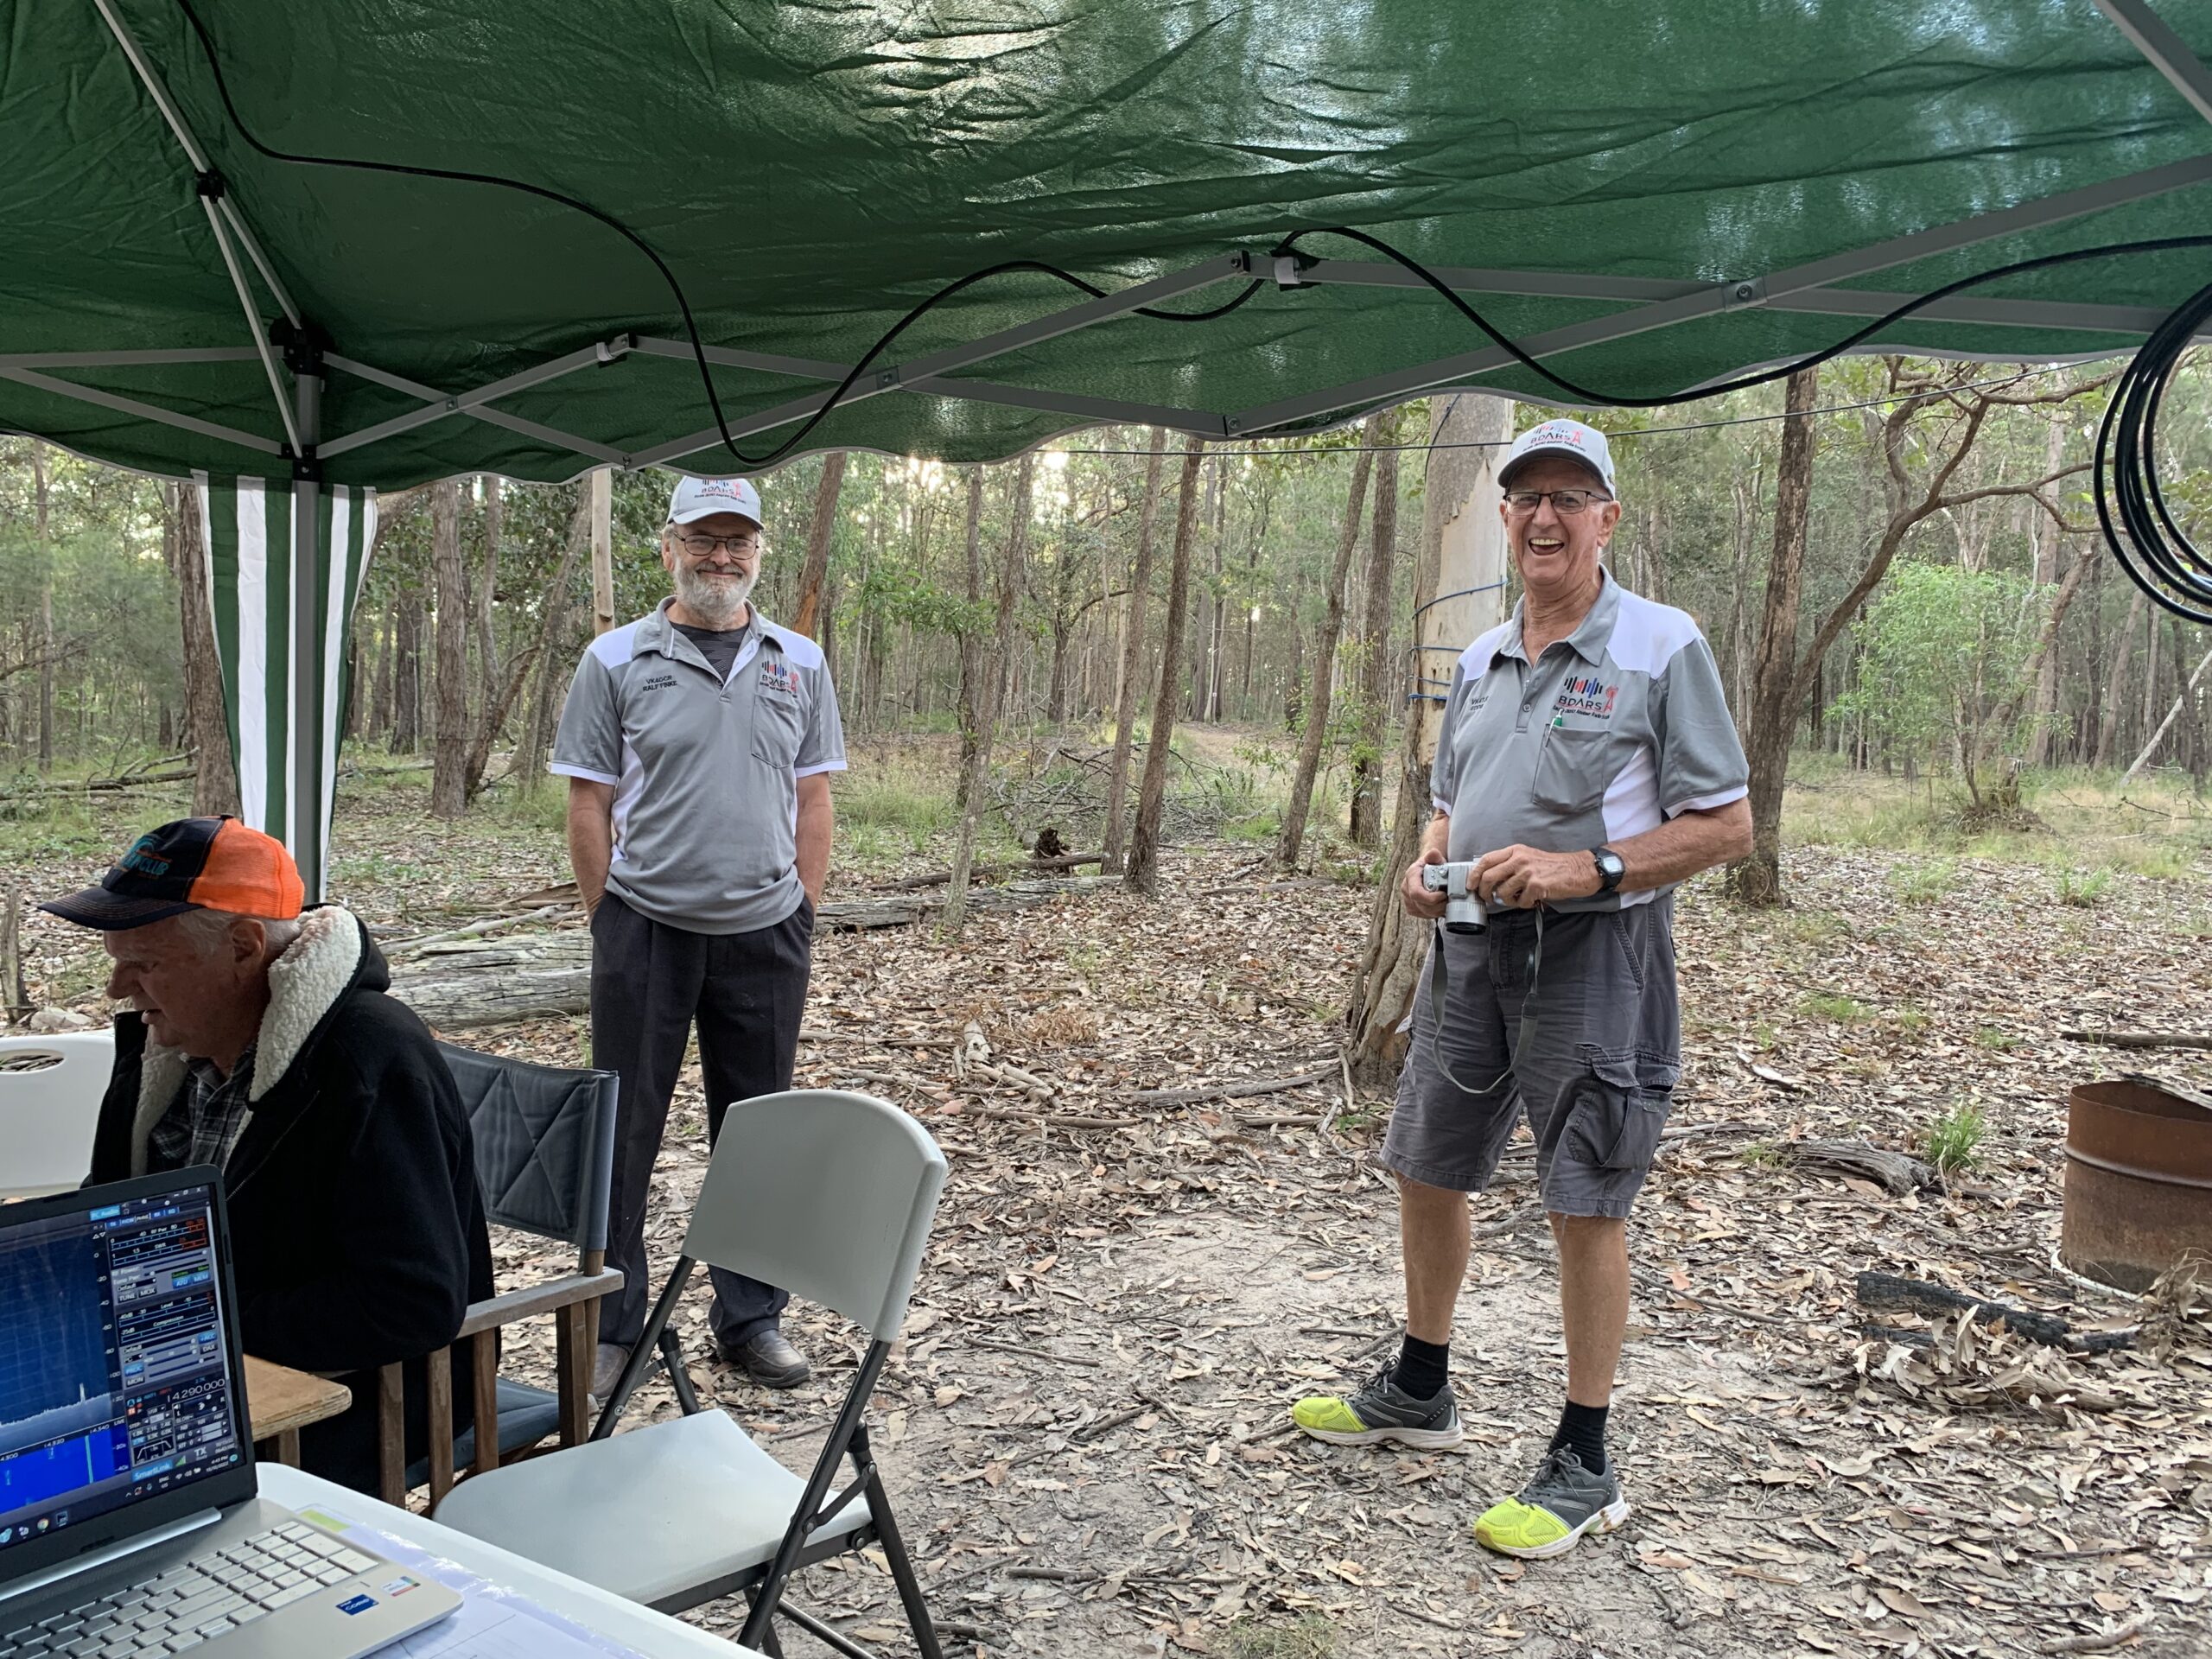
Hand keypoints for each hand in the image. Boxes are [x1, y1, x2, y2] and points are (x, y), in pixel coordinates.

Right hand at [1401, 849, 1447, 918]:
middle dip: (1438, 905)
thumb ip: (1434, 856)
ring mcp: (1408, 900)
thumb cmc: (1433, 865)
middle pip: (1422, 905)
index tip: (1443, 894)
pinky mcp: (1412, 908)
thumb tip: (1434, 853)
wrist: (1428, 871)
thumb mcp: (1435, 859)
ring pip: (1424, 913)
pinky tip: (1441, 906)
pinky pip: (1424, 916)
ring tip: (1447, 903)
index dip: (1431, 898)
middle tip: (1449, 900)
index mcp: (1411, 876)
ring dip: (1438, 910)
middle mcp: (1406, 889)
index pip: (1416, 893)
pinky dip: (1434, 913)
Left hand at [1472, 845, 1600, 908]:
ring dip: (1509, 901)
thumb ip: (1509, 863)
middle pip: (1489, 877)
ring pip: (1503, 893)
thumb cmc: (1552, 866)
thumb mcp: (1528, 857)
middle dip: (1485, 892)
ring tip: (1520, 898)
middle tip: (1489, 899)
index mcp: (1515, 850)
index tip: (1471, 885)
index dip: (1474, 874)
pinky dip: (1525, 904)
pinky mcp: (1537, 885)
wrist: (1578, 870)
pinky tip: (1534, 900)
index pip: (1486, 860)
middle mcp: (1519, 859)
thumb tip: (1488, 878)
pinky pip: (1520, 902)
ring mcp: (1528, 872)